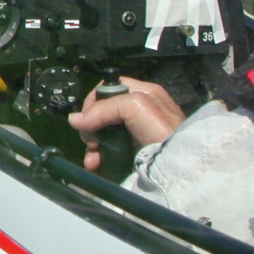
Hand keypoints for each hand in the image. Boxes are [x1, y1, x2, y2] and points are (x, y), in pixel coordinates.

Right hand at [67, 77, 184, 171]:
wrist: (180, 165)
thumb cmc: (160, 128)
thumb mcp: (134, 106)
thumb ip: (103, 108)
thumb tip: (74, 120)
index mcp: (142, 92)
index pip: (107, 88)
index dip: (94, 101)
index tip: (89, 118)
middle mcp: (138, 110)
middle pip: (101, 112)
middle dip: (90, 127)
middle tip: (91, 140)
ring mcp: (135, 132)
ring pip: (102, 133)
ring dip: (92, 145)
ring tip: (92, 159)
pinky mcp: (133, 150)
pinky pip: (109, 149)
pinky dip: (99, 156)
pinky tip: (95, 164)